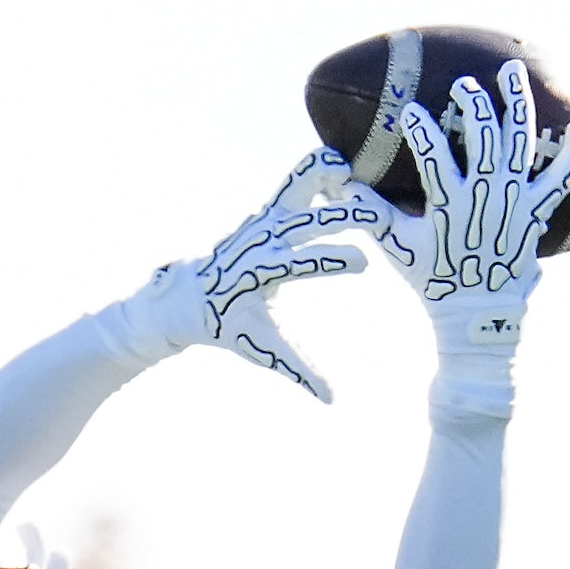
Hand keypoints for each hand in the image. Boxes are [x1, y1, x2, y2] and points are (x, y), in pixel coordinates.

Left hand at [138, 150, 365, 400]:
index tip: (363, 261)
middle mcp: (261, 240)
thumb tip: (332, 400)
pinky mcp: (269, 207)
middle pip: (306, 220)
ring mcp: (264, 218)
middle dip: (341, 216)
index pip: (300, 263)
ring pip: (298, 184)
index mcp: (259, 274)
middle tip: (376, 216)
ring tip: (359, 172)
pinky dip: (321, 170)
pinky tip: (349, 168)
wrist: (192, 296)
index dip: (331, 261)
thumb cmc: (229, 326)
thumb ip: (299, 370)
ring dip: (327, 176)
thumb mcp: (262, 350)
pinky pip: (297, 180)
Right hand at [343, 61, 569, 353]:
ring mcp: (513, 203)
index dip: (419, 127)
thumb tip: (340, 185)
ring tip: (514, 71)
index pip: (430, 153)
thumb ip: (372, 215)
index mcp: (448, 205)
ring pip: (519, 142)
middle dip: (473, 103)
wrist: (476, 320)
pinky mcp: (535, 214)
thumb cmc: (434, 283)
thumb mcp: (399, 250)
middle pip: (482, 135)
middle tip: (464, 85)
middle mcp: (484, 198)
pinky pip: (561, 180)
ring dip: (517, 103)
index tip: (410, 111)